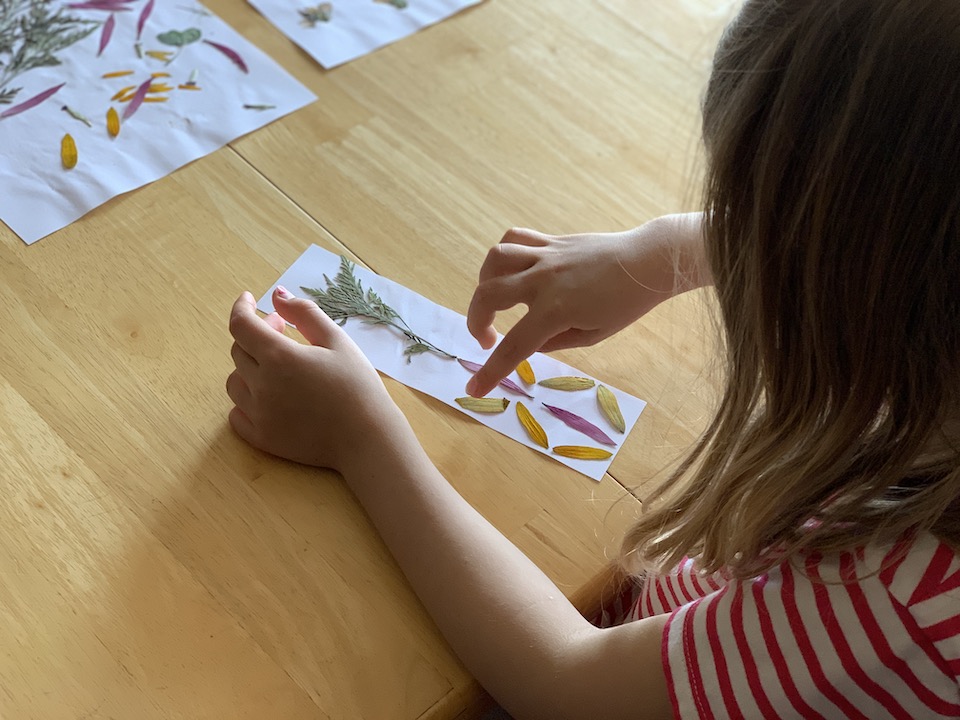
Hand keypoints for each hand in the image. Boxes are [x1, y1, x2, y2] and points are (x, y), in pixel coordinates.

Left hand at [226, 287, 395, 470]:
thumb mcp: (337, 341)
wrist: (368, 438)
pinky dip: (246, 401)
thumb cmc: (358, 386)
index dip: (242, 308)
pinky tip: (269, 397)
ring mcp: (259, 414)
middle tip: (285, 333)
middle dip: (257, 335)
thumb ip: (305, 313)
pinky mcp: (262, 438)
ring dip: (249, 368)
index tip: (250, 301)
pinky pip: (236, 415)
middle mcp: (262, 385)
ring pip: (235, 381)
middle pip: (239, 351)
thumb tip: (277, 294)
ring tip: (277, 368)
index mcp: (280, 357)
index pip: (241, 324)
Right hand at [465, 215, 704, 395]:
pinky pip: (515, 238)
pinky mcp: (550, 240)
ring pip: (495, 259)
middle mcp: (543, 280)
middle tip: (487, 339)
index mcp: (556, 310)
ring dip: (484, 283)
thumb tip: (526, 343)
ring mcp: (545, 255)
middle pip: (488, 295)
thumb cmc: (625, 304)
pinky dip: (503, 256)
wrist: (647, 262)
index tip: (474, 390)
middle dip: (476, 322)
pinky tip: (509, 270)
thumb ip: (553, 342)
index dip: (490, 372)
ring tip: (493, 300)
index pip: (513, 346)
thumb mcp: (592, 335)